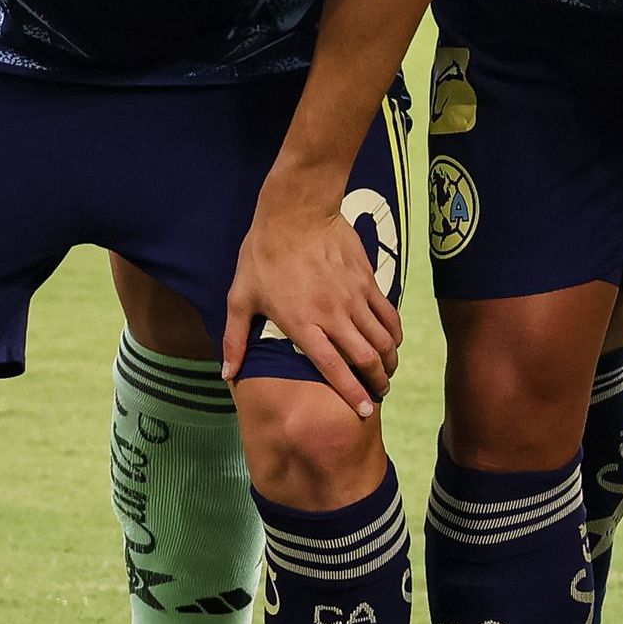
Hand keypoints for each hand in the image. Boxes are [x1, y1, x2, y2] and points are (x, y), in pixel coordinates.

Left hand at [224, 182, 401, 413]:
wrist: (296, 213)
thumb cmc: (263, 255)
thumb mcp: (240, 298)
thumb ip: (235, 339)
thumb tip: (227, 374)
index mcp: (302, 324)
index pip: (332, 368)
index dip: (351, 392)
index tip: (363, 410)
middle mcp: (333, 315)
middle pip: (365, 357)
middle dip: (377, 381)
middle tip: (379, 393)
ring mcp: (354, 298)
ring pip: (382, 338)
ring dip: (389, 360)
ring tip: (388, 372)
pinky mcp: (367, 281)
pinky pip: (388, 314)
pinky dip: (394, 332)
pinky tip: (394, 342)